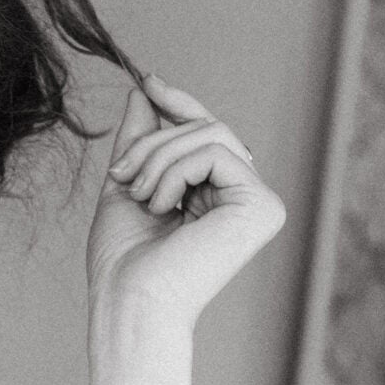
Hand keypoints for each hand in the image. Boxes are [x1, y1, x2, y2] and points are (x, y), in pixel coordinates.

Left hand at [86, 72, 285, 332]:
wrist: (130, 303)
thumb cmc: (124, 264)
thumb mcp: (127, 185)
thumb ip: (141, 140)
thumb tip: (146, 89)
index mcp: (218, 197)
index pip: (207, 133)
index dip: (180, 103)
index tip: (147, 80)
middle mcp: (245, 198)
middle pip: (206, 127)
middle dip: (154, 141)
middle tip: (121, 174)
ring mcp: (259, 202)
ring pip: (211, 133)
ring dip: (159, 158)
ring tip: (138, 195)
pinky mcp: (263, 206)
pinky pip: (216, 152)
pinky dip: (176, 172)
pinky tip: (161, 206)